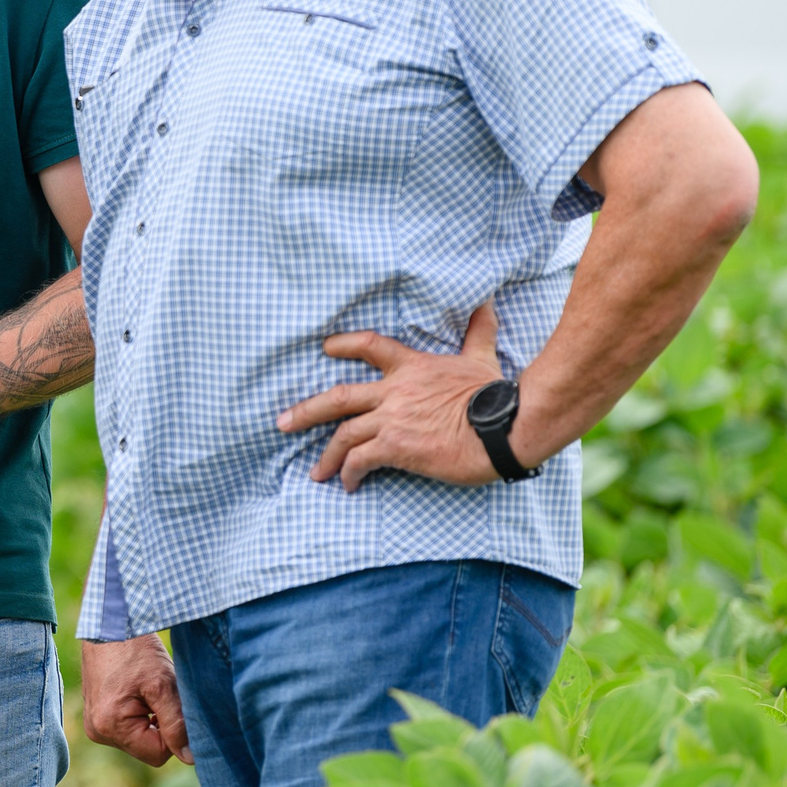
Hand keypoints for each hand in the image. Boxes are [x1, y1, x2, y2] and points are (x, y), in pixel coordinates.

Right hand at [80, 635, 189, 766]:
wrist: (110, 621)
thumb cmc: (135, 649)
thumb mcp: (164, 685)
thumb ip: (178, 725)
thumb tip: (190, 758)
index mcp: (110, 726)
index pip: (159, 754)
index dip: (174, 732)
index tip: (171, 702)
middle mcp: (97, 730)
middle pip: (147, 748)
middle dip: (160, 724)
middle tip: (158, 692)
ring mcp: (94, 723)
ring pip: (140, 738)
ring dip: (151, 718)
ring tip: (146, 688)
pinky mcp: (96, 715)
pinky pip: (128, 727)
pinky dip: (139, 713)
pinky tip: (137, 689)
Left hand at [276, 301, 503, 490]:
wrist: (504, 427)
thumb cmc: (495, 395)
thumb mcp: (482, 357)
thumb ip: (477, 331)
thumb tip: (485, 301)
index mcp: (411, 367)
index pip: (369, 346)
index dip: (343, 344)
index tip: (325, 347)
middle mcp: (393, 392)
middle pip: (338, 397)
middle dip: (306, 411)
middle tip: (281, 423)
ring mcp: (391, 420)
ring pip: (343, 434)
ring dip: (326, 454)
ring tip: (316, 471)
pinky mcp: (396, 447)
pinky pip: (360, 460)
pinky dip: (349, 472)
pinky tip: (348, 484)